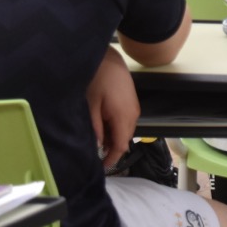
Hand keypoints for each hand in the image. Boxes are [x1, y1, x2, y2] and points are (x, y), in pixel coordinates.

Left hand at [87, 46, 139, 169]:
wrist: (109, 59)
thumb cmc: (98, 81)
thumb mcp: (91, 106)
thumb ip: (95, 128)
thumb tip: (97, 146)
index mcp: (123, 118)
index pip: (121, 146)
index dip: (112, 159)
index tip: (101, 167)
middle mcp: (133, 115)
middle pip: (125, 139)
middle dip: (111, 148)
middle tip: (94, 153)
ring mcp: (135, 108)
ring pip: (126, 130)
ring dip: (113, 137)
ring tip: (96, 137)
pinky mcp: (132, 102)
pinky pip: (126, 121)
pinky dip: (115, 127)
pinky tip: (103, 124)